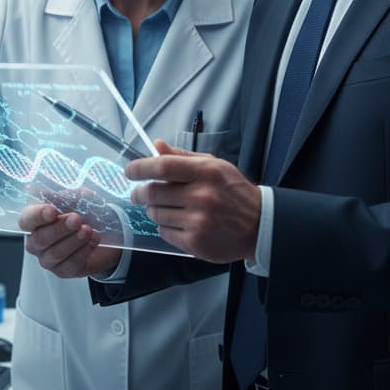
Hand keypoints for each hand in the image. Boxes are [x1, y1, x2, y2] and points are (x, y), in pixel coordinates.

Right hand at [18, 203, 122, 278]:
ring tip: (87, 230)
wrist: (105, 231)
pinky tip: (92, 240)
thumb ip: (63, 197)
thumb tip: (50, 192)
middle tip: (76, 219)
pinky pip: (70, 264)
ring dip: (73, 240)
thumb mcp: (76, 199)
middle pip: (40, 239)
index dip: (37, 216)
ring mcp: (48, 258)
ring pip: (55, 253)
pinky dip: (83, 251)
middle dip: (59, 228)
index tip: (52, 211)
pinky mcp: (63, 270)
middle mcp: (37, 241)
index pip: (26, 220)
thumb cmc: (84, 212)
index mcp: (34, 221)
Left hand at [126, 141, 260, 263]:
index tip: (130, 170)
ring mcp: (198, 222)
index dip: (140, 167)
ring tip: (165, 207)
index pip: (162, 167)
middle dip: (139, 192)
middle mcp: (202, 197)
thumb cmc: (233, 192)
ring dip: (153, 210)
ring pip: (155, 214)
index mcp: (206, 172)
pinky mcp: (195, 243)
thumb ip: (182, 156)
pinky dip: (164, 226)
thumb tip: (156, 145)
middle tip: (138, 192)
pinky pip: (164, 232)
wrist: (259, 225)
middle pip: (153, 192)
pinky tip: (177, 222)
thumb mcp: (213, 166)